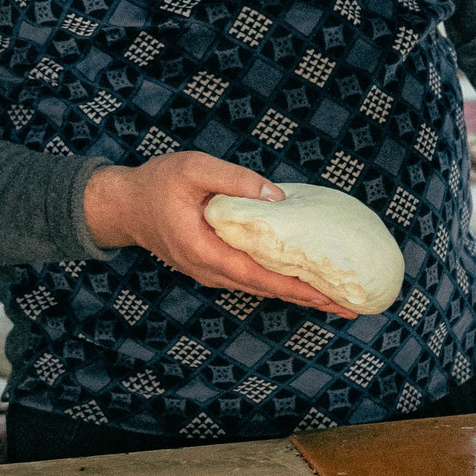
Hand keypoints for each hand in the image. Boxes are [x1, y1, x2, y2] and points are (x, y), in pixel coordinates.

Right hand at [82, 153, 356, 318]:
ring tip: (337, 299)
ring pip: (260, 288)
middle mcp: (211, 270)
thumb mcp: (193, 168)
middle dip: (309, 299)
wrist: (123, 206)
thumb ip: (235, 180)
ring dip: (298, 294)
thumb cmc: (157, 184)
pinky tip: (303, 280)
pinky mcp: (214, 266)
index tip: (329, 296)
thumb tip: (277, 198)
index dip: (296, 288)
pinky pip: (252, 278)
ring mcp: (211, 272)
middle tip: (352, 307)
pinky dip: (280, 283)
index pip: (259, 276)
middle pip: (266, 289)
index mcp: (206, 251)